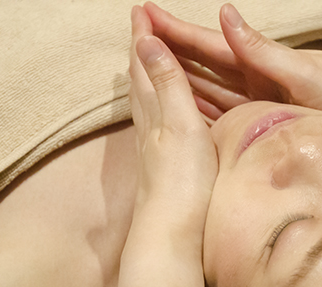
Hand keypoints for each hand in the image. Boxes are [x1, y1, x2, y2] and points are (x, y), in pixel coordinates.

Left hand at [129, 5, 216, 230]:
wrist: (171, 230)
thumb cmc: (182, 180)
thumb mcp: (181, 124)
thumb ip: (168, 83)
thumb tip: (147, 41)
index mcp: (155, 110)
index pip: (145, 64)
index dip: (142, 38)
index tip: (140, 11)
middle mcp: (147, 124)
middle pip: (139, 79)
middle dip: (140, 51)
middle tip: (142, 28)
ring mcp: (151, 145)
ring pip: (143, 100)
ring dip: (143, 75)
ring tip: (144, 61)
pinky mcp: (157, 162)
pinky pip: (151, 120)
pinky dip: (151, 102)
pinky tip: (154, 111)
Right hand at [144, 2, 321, 121]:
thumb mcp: (306, 72)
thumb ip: (263, 51)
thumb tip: (225, 15)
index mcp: (263, 61)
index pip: (210, 43)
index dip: (177, 30)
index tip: (146, 14)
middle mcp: (257, 78)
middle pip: (203, 63)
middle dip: (170, 49)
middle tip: (135, 36)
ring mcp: (260, 100)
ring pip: (209, 87)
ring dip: (181, 77)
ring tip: (149, 69)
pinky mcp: (267, 122)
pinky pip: (225, 115)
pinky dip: (203, 109)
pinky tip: (185, 108)